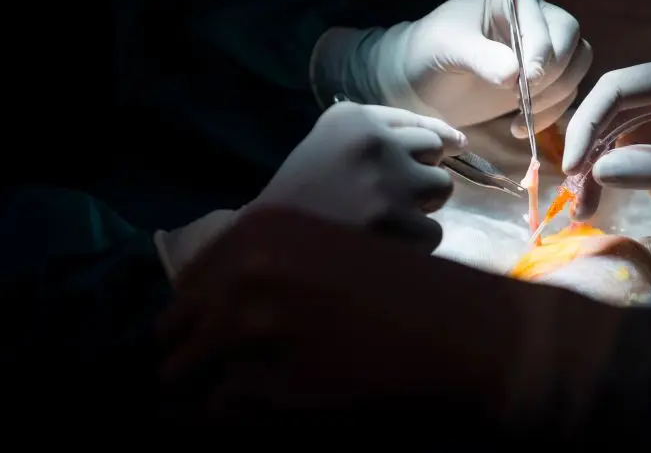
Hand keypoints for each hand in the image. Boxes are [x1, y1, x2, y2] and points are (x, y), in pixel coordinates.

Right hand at [155, 103, 464, 278]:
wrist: (265, 253)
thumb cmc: (299, 201)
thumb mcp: (328, 147)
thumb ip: (381, 135)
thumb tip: (457, 141)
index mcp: (350, 117)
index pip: (416, 121)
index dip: (432, 142)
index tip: (446, 151)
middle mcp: (374, 141)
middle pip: (434, 151)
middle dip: (419, 176)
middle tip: (384, 200)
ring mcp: (389, 182)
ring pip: (441, 189)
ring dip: (419, 208)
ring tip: (380, 222)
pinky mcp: (399, 223)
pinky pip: (434, 232)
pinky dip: (413, 245)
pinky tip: (379, 247)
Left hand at [157, 206, 650, 438]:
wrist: (470, 337)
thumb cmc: (414, 295)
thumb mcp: (334, 256)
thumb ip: (269, 273)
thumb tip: (209, 316)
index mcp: (262, 231)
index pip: (184, 286)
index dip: (192, 325)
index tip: (207, 350)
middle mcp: (246, 274)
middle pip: (168, 337)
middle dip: (187, 366)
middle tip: (221, 389)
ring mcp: (251, 333)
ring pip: (176, 386)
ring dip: (200, 402)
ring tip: (237, 411)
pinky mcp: (267, 395)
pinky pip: (209, 425)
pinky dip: (222, 433)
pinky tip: (259, 429)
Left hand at [371, 0, 592, 132]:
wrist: (420, 81)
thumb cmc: (427, 53)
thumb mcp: (447, 49)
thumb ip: (480, 57)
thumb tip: (515, 75)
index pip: (545, 21)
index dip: (542, 52)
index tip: (528, 81)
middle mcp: (533, 15)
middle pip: (570, 40)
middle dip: (554, 73)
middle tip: (524, 101)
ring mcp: (541, 46)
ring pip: (576, 65)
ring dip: (556, 95)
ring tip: (521, 116)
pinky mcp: (543, 77)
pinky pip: (566, 92)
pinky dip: (551, 112)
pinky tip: (520, 127)